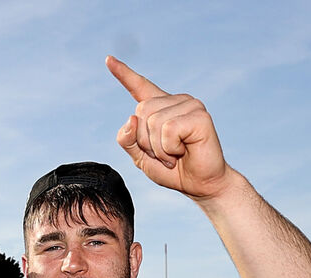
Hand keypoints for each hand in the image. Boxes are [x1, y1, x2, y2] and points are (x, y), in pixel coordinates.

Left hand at [107, 56, 232, 200]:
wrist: (201, 185)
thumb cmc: (174, 171)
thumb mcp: (141, 157)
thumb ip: (128, 140)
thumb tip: (131, 118)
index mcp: (160, 108)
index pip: (139, 86)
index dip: (123, 74)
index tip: (108, 60)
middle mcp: (176, 101)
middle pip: (141, 113)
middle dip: (146, 142)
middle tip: (165, 154)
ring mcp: (190, 105)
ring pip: (153, 122)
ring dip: (159, 148)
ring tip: (175, 154)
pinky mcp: (200, 116)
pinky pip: (169, 129)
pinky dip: (170, 148)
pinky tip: (184, 151)